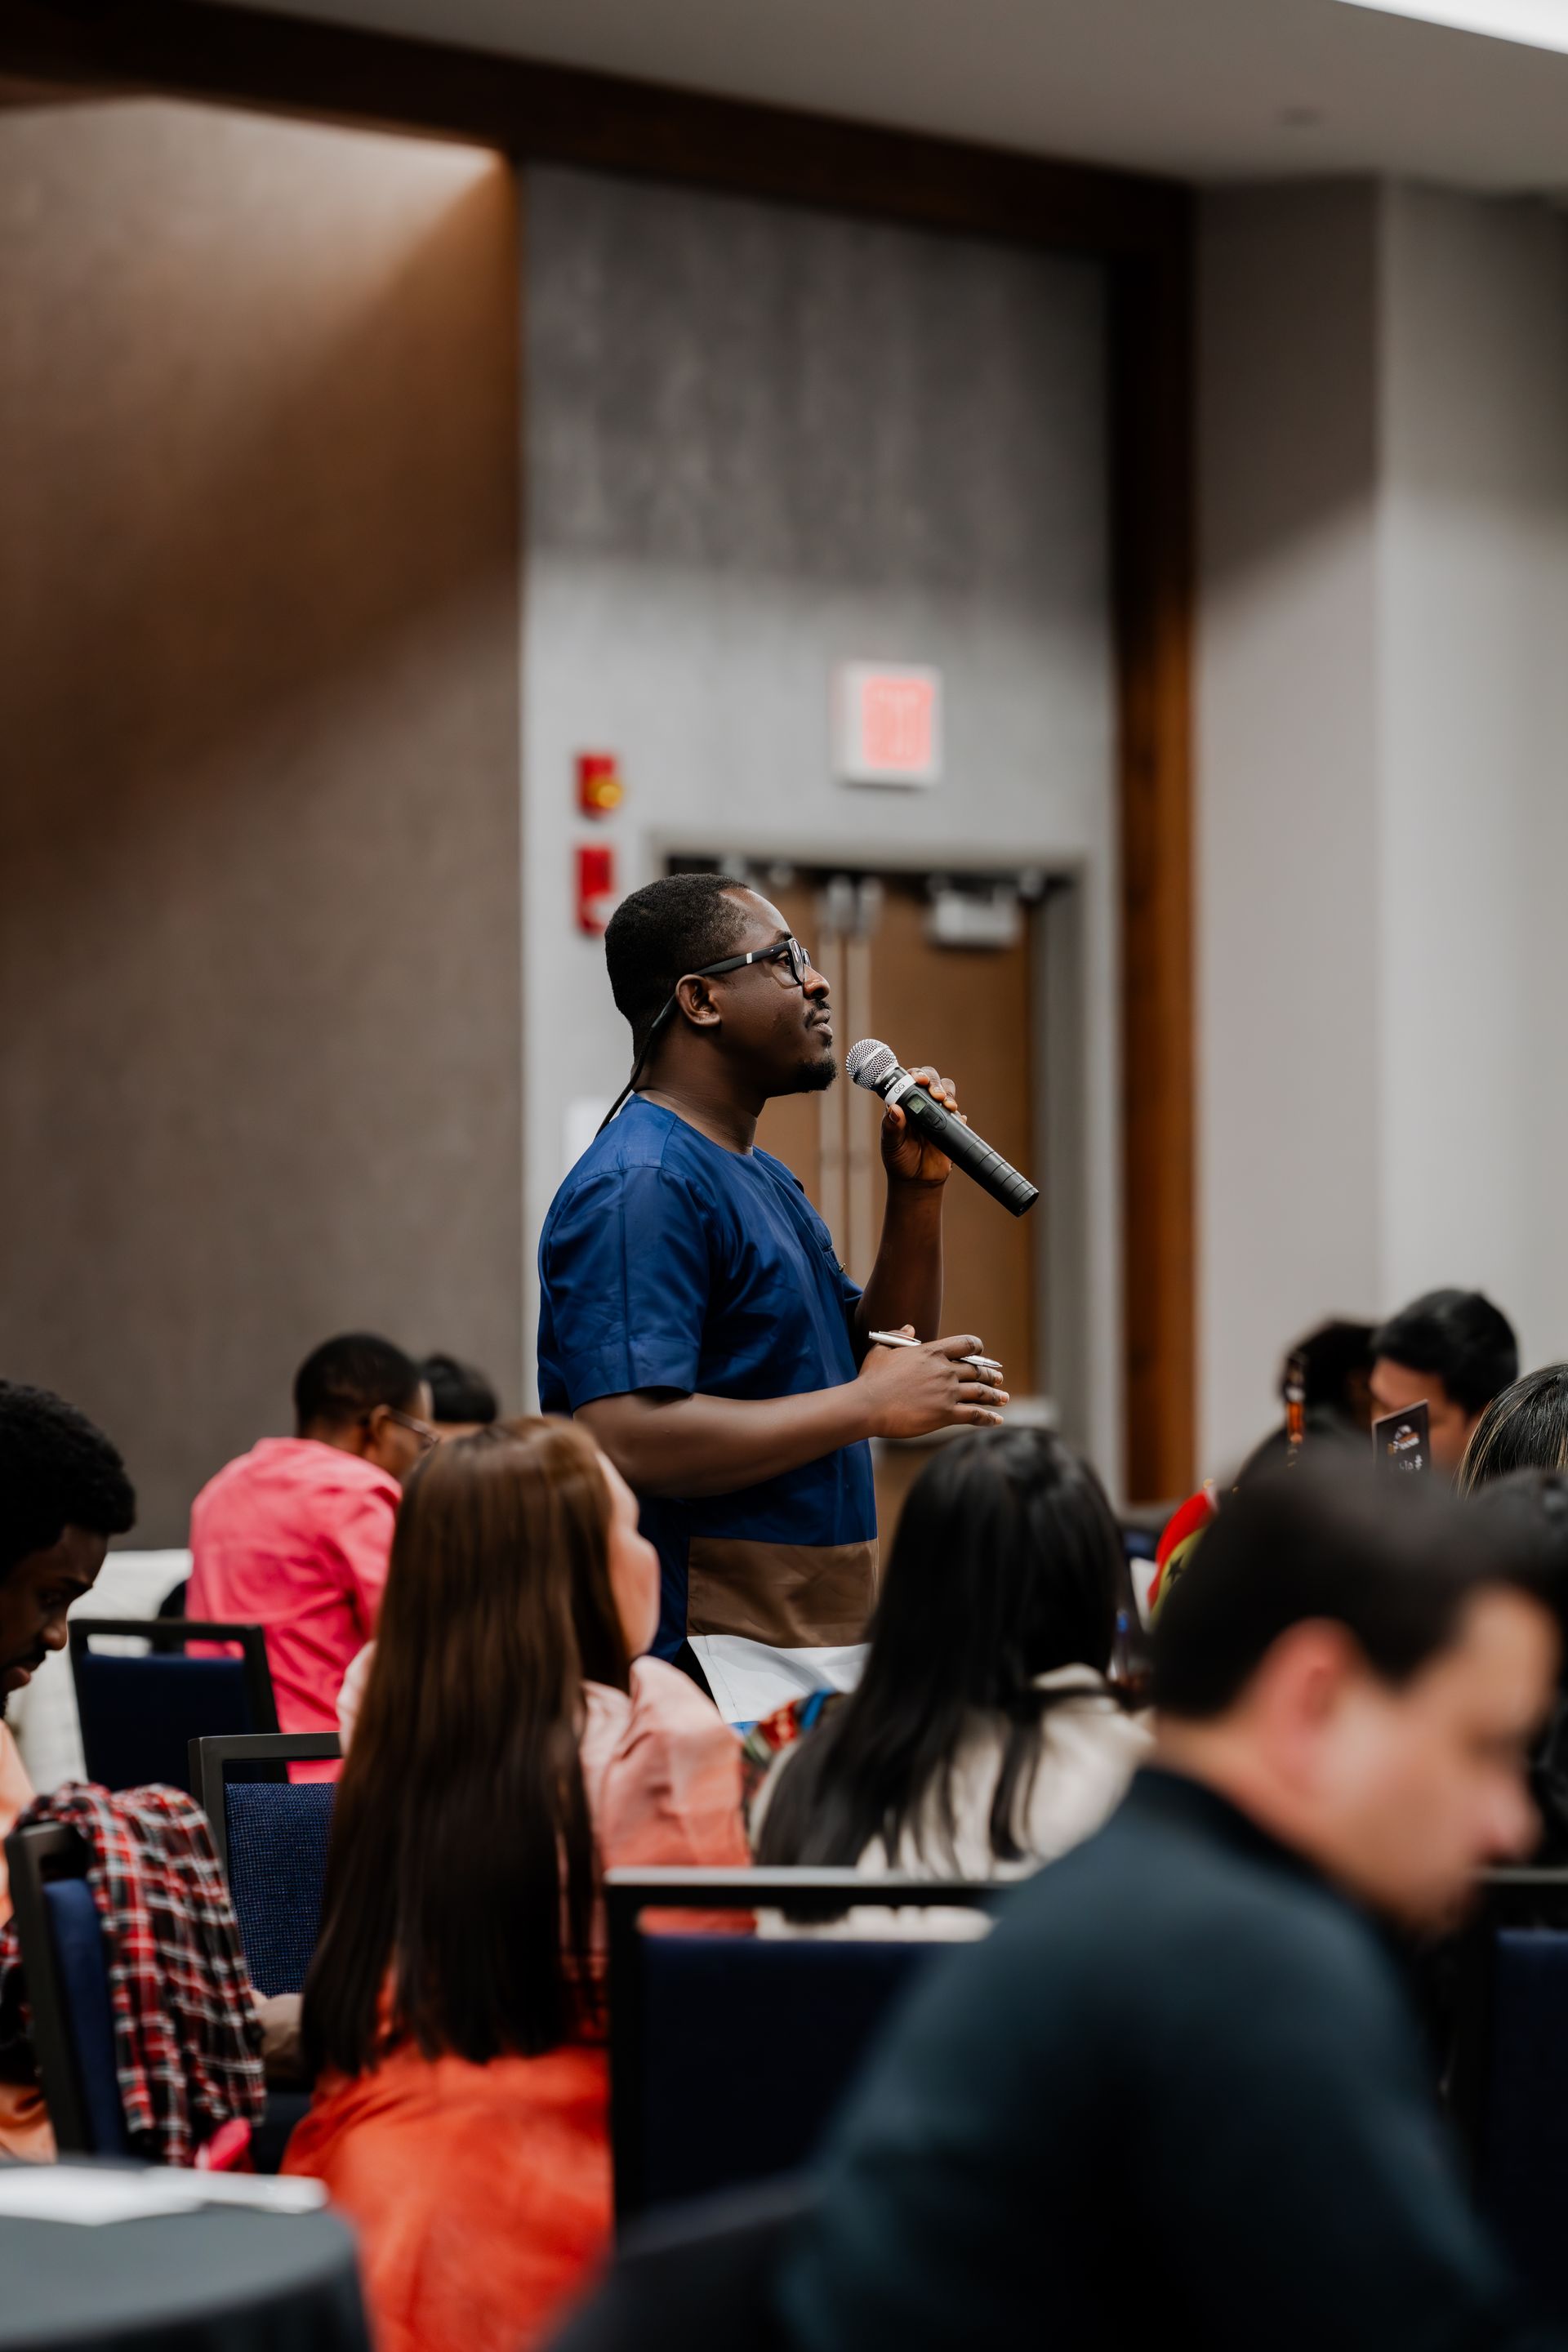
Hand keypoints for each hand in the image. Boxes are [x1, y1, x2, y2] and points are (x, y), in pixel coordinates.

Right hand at [855, 1329, 1008, 1438]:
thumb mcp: (882, 1350)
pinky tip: (997, 1420)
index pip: (965, 1344)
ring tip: (1004, 1399)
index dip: (977, 1348)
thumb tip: (909, 1328)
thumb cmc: (872, 1378)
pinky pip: (974, 1414)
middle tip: (998, 1379)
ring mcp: (947, 1392)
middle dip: (990, 1375)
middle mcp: (944, 1370)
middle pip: (977, 1370)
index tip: (982, 1354)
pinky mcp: (945, 1414)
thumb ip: (899, 1336)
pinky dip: (988, 1417)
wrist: (868, 1405)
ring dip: (995, 1396)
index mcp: (932, 1352)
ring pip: (980, 1392)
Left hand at [880, 1066, 965, 1187]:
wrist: (917, 1180)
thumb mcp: (891, 1144)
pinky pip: (959, 1116)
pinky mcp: (950, 1126)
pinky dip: (959, 1117)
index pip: (908, 1080)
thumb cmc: (899, 1159)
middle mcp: (920, 1104)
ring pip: (947, 1092)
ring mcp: (937, 1114)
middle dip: (935, 1082)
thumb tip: (894, 1110)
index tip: (919, 1081)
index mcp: (902, 1104)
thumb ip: (892, 1128)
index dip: (915, 1075)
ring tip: (949, 1106)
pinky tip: (958, 1122)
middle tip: (937, 1095)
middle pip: (931, 1080)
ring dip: (949, 1094)